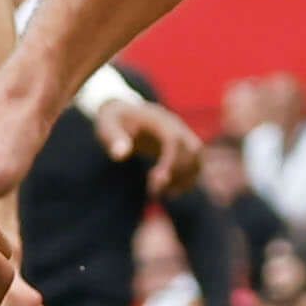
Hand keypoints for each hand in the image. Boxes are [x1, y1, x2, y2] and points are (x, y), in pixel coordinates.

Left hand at [91, 90, 208, 193]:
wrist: (126, 113)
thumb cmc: (115, 120)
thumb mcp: (107, 125)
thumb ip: (113, 137)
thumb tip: (121, 154)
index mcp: (159, 120)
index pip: (174, 140)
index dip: (170, 162)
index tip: (157, 182)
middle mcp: (176, 126)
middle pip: (193, 150)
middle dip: (178, 173)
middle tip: (154, 191)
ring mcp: (183, 136)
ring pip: (197, 159)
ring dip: (185, 179)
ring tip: (159, 192)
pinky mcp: (183, 148)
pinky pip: (195, 165)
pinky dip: (187, 181)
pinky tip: (168, 192)